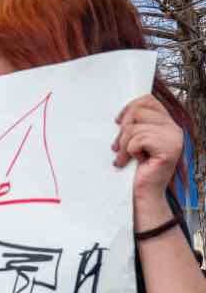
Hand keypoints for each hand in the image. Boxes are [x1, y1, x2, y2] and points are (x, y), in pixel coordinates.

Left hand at [114, 94, 181, 227]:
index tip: (118, 121)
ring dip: (123, 145)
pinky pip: (138, 140)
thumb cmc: (137, 168)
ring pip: (134, 127)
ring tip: (124, 157)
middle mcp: (174, 129)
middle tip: (118, 147)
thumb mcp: (135, 141)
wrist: (145, 192)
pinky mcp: (169, 149)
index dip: (130, 107)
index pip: (148, 101)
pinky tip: (135, 161)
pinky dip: (129, 152)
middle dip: (122, 130)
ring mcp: (174, 138)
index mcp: (167, 124)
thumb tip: (121, 115)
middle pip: (138, 111)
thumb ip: (135, 125)